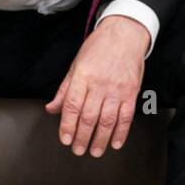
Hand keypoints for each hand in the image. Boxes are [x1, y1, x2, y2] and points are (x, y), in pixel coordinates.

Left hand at [44, 15, 147, 156]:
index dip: (67, 126)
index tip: (65, 140)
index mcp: (83, 76)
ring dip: (101, 139)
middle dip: (82, 137)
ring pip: (108, 120)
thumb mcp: (76, 64)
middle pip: (89, 117)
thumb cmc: (98, 47)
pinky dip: (122, 132)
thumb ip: (65, 89)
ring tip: (94, 151)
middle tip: (78, 150)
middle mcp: (100, 84)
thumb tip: (52, 109)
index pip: (72, 106)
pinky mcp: (132, 91)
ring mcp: (117, 89)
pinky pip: (126, 116)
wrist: (125, 33)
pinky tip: (116, 142)